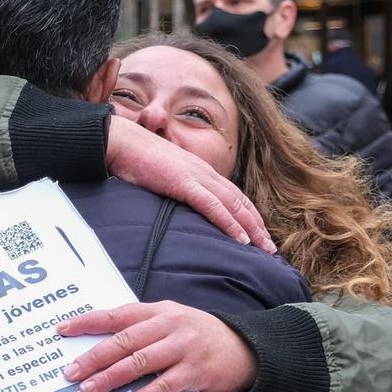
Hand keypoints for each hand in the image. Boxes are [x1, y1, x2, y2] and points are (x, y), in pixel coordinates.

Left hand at [58, 300, 257, 391]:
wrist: (247, 349)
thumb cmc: (200, 337)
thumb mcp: (172, 322)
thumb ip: (142, 328)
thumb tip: (102, 345)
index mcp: (158, 312)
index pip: (116, 315)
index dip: (87, 322)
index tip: (62, 331)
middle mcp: (169, 326)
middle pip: (124, 341)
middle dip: (93, 358)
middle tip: (70, 373)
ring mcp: (183, 348)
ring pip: (139, 362)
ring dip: (110, 378)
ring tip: (88, 391)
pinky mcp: (195, 372)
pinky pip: (162, 387)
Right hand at [105, 118, 275, 253]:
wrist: (121, 142)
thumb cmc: (135, 160)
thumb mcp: (161, 178)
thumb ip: (173, 190)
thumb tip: (174, 206)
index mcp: (200, 171)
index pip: (232, 195)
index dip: (247, 215)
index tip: (257, 235)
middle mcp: (205, 173)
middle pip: (240, 202)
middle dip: (257, 226)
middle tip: (270, 249)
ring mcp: (196, 177)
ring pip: (233, 205)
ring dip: (250, 228)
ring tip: (263, 248)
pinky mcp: (184, 183)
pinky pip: (213, 206)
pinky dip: (229, 222)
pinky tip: (240, 238)